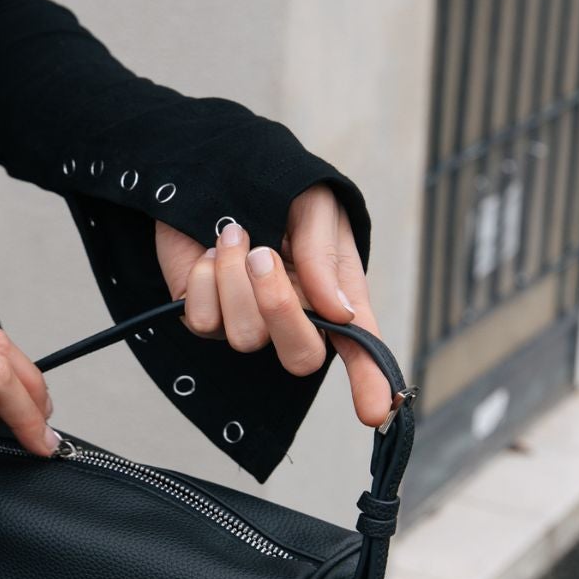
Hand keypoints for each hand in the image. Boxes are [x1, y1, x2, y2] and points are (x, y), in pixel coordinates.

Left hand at [153, 185, 393, 428]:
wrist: (211, 168)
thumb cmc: (275, 188)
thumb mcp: (314, 206)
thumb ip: (325, 257)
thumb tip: (340, 311)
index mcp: (333, 295)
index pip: (359, 346)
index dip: (370, 380)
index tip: (375, 410)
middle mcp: (293, 318)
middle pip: (301, 356)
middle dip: (279, 307)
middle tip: (262, 255)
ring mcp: (247, 322)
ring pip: (245, 336)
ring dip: (233, 277)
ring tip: (233, 235)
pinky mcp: (204, 317)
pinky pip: (203, 320)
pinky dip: (203, 279)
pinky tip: (208, 253)